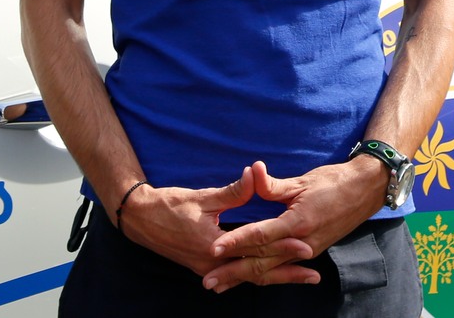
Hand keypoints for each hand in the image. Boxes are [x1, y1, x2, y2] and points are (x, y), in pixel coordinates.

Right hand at [118, 168, 317, 287]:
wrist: (140, 219)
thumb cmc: (170, 205)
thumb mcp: (203, 197)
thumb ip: (233, 191)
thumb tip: (254, 174)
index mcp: (215, 246)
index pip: (256, 249)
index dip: (282, 247)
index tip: (306, 247)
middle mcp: (213, 264)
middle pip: (257, 271)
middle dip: (286, 273)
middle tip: (313, 275)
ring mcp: (208, 269)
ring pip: (247, 276)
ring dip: (274, 277)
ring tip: (299, 278)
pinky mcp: (205, 267)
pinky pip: (236, 275)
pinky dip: (254, 276)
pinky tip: (269, 276)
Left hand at [204, 158, 386, 290]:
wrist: (365, 191)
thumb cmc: (333, 182)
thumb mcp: (302, 181)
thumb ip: (273, 185)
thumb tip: (253, 171)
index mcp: (298, 222)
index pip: (260, 235)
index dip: (236, 242)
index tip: (213, 249)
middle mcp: (303, 242)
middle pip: (262, 261)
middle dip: (234, 271)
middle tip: (208, 281)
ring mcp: (308, 250)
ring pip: (271, 269)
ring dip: (245, 277)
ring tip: (222, 284)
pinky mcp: (312, 251)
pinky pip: (283, 267)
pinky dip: (264, 274)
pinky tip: (250, 278)